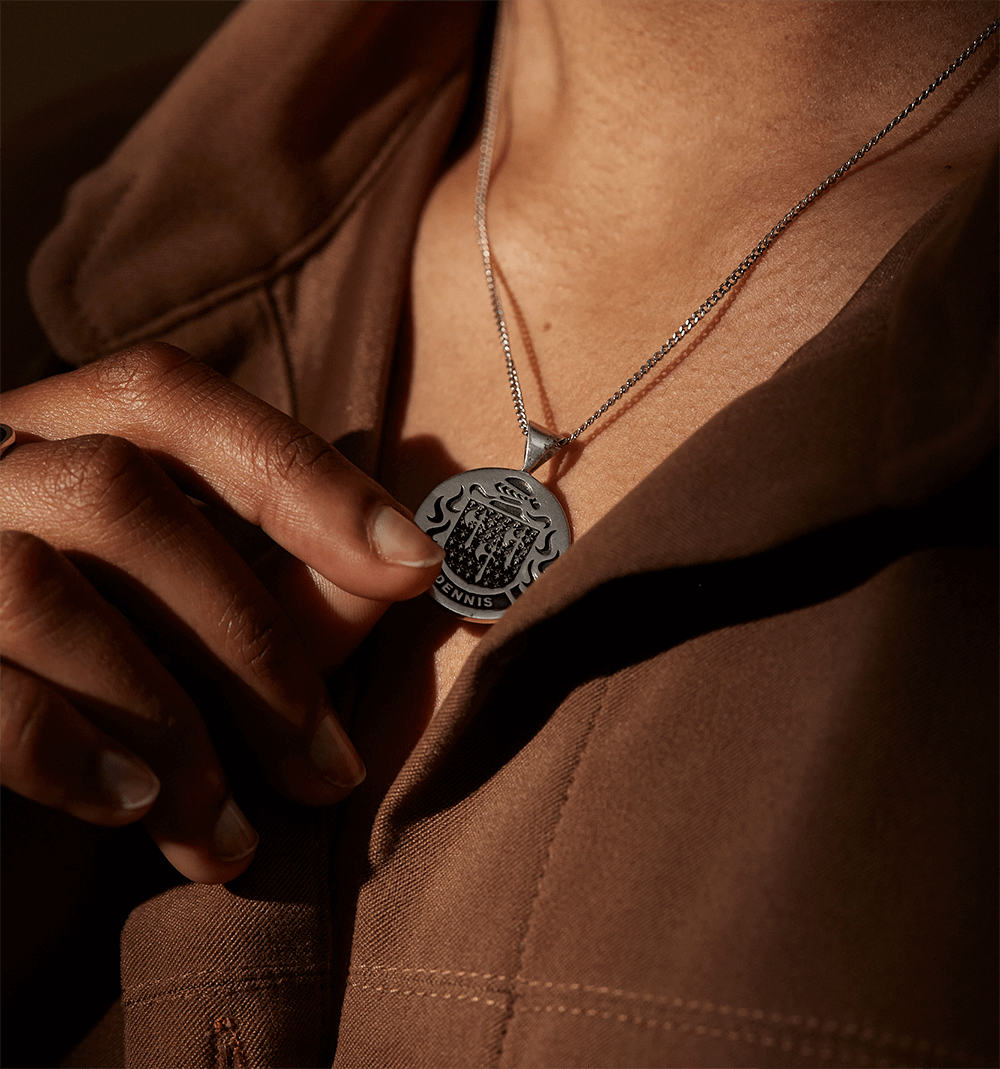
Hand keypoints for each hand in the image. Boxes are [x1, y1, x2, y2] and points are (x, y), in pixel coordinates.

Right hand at [0, 343, 442, 882]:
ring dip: (172, 722)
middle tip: (333, 770)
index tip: (416, 563)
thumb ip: (289, 587)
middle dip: (255, 643)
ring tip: (234, 837)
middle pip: (121, 495)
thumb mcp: (200, 630)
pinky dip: (68, 752)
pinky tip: (134, 809)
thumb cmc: (98, 688)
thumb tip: (395, 564)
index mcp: (48, 436)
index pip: (169, 398)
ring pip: (41, 587)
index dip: (302, 472)